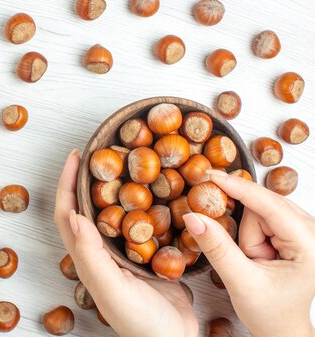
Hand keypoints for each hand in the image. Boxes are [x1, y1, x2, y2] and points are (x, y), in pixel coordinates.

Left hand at [54, 150, 197, 336]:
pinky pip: (143, 221)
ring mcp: (126, 252)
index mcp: (88, 257)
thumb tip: (74, 214)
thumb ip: (90, 255)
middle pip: (90, 207)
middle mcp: (103, 251)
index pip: (68, 213)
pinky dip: (146, 202)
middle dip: (91, 178)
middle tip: (103, 151)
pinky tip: (159, 188)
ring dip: (118, 186)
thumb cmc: (140, 322)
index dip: (67, 184)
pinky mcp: (150, 254)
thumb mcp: (111, 289)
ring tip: (129, 162)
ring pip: (117, 211)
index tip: (76, 155)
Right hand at [182, 169, 314, 336]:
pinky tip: (256, 253)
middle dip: (244, 230)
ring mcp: (304, 230)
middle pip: (263, 207)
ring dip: (247, 234)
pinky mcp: (292, 230)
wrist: (280, 328)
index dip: (239, 188)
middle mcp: (312, 232)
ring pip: (259, 211)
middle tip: (244, 256)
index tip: (211, 175)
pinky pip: (260, 217)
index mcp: (310, 246)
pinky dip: (249, 232)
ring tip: (254, 261)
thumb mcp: (240, 281)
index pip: (270, 206)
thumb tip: (193, 217)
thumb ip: (217, 248)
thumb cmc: (269, 312)